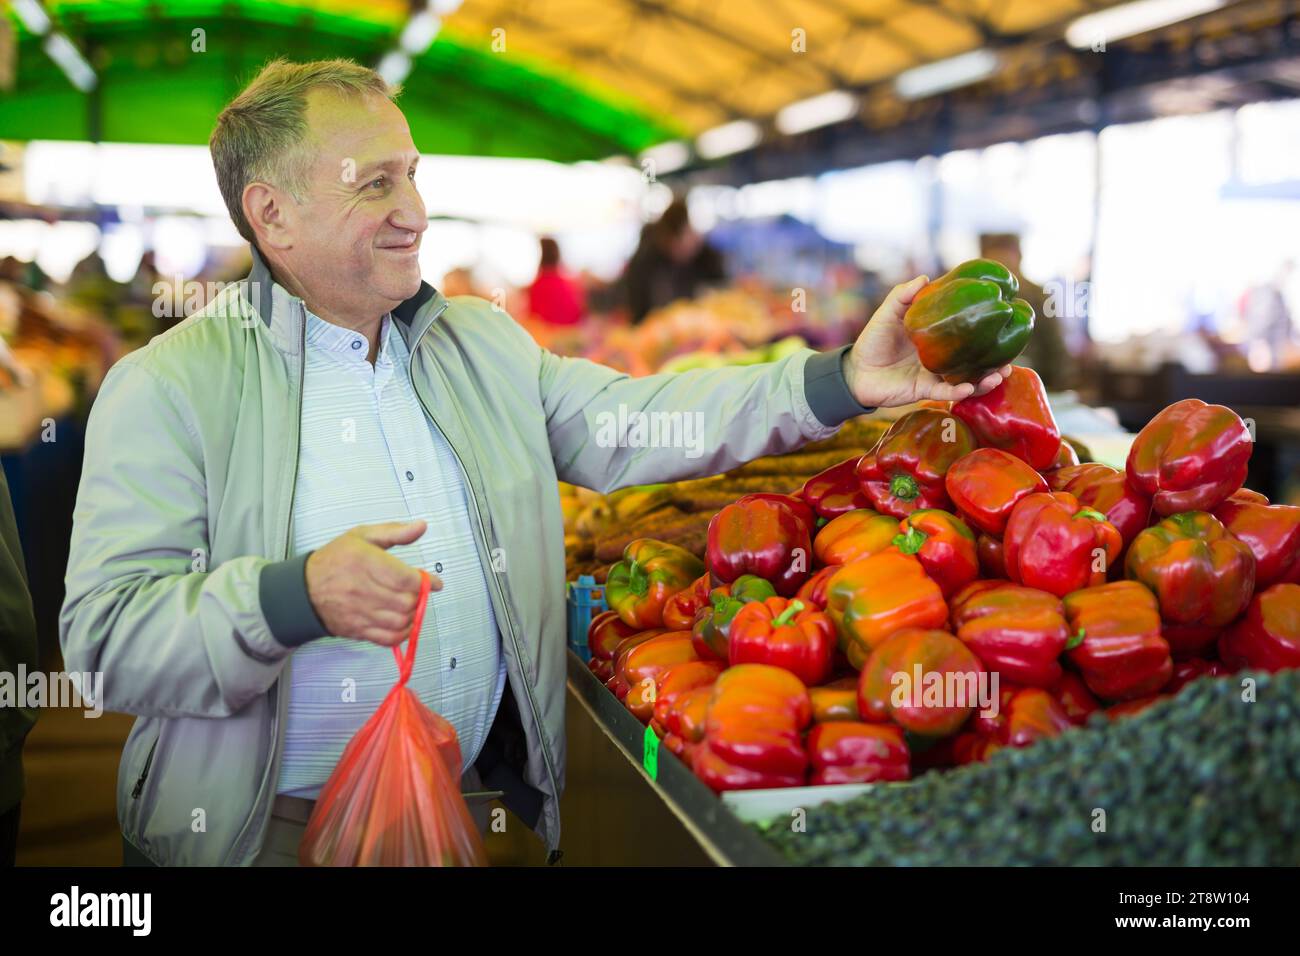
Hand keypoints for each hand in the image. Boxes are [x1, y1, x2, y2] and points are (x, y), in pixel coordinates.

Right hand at [304, 521, 440, 645]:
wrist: (302, 589)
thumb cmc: (334, 561)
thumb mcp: (362, 536)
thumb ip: (394, 532)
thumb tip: (420, 527)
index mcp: (365, 562)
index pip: (406, 578)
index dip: (426, 582)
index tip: (433, 582)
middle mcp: (362, 589)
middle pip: (406, 601)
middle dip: (418, 597)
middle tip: (418, 592)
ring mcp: (360, 612)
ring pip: (400, 621)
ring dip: (412, 615)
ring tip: (410, 605)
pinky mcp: (358, 629)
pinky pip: (388, 639)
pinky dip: (402, 634)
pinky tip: (403, 623)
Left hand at [843, 276, 1010, 407]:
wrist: (855, 371)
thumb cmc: (873, 340)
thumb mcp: (888, 313)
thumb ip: (903, 295)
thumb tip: (925, 277)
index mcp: (937, 338)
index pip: (967, 333)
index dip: (986, 330)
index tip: (1005, 320)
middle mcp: (941, 358)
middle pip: (975, 360)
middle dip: (996, 361)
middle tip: (1011, 356)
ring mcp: (935, 374)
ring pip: (967, 379)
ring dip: (984, 379)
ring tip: (1000, 374)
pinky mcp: (924, 390)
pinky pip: (945, 391)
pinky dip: (958, 390)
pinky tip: (968, 387)